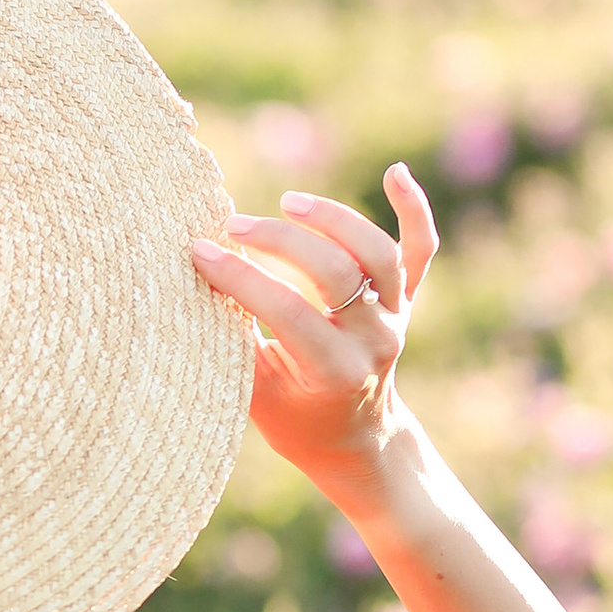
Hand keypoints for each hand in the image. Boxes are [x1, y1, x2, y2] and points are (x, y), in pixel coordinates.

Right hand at [189, 164, 436, 489]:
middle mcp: (375, 340)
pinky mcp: (407, 299)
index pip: (286, 310)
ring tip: (290, 202)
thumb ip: (232, 343)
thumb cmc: (295, 420)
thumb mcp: (255, 396)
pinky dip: (413, 209)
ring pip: (379, 253)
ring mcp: (397, 317)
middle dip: (280, 241)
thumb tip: (192, 283)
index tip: (198, 252)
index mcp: (335, 371)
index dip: (238, 276)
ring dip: (336, 220)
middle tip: (235, 225)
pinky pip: (420, 249)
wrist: (357, 438)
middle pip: (337, 271)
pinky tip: (396, 172)